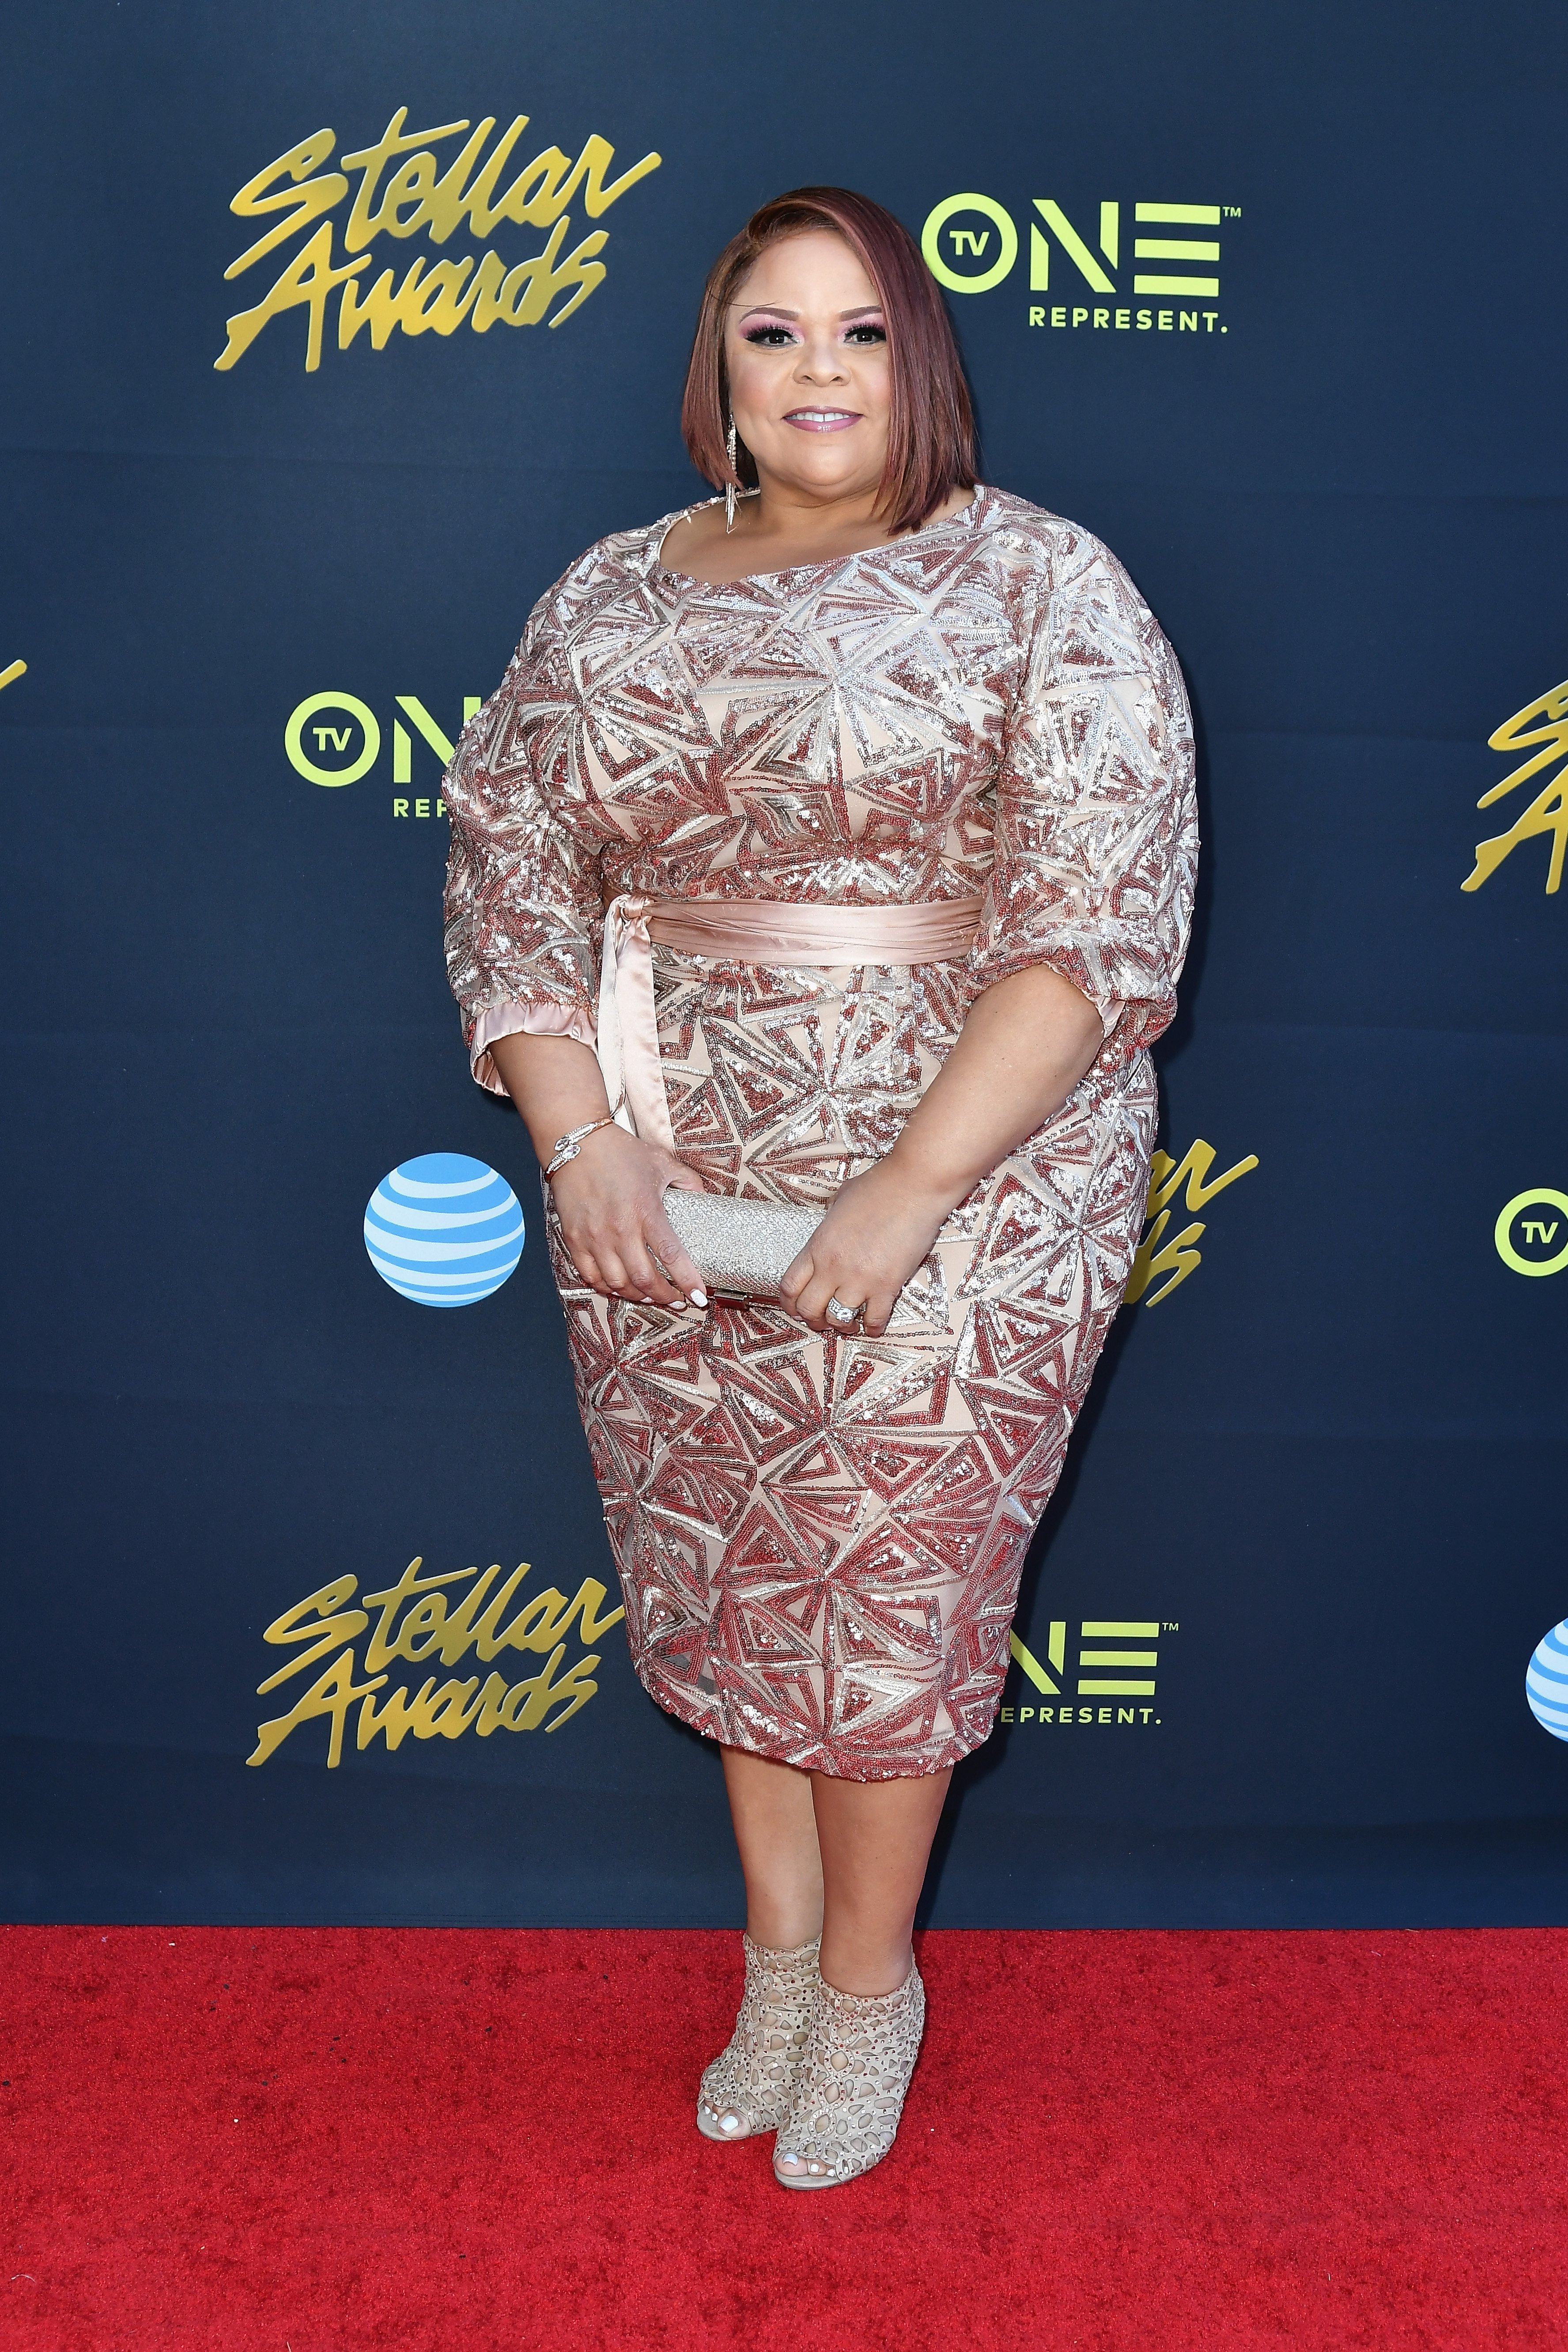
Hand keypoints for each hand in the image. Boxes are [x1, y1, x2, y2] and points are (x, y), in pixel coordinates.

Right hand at [548, 1127, 707, 1309]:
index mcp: (646, 1211)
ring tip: (650, 1296)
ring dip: (637, 1296)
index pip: (671, 1255)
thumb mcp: (662, 1162)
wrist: (576, 1143)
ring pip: (618, 1284)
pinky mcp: (574, 1239)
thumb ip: (687, 1181)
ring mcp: (594, 1237)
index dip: (687, 1281)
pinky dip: (607, 1288)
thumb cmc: (621, 1152)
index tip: (699, 1298)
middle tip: (677, 1300)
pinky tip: (619, 1287)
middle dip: (665, 1297)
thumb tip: (703, 1196)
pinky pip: (591, 1276)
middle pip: (644, 1280)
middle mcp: (620, 1229)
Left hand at [778, 1162, 951, 1336]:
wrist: (914, 1185)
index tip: (795, 1308)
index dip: (789, 1303)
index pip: (789, 1286)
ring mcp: (860, 1279)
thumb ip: (829, 1223)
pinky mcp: (888, 1286)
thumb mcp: (839, 1201)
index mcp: (817, 1245)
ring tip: (848, 1323)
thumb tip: (829, 1229)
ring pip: (839, 1320)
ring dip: (841, 1326)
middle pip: (809, 1309)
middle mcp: (833, 1267)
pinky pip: (874, 1319)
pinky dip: (872, 1327)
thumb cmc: (880, 1186)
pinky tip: (873, 1325)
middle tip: (821, 1320)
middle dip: (812, 1319)